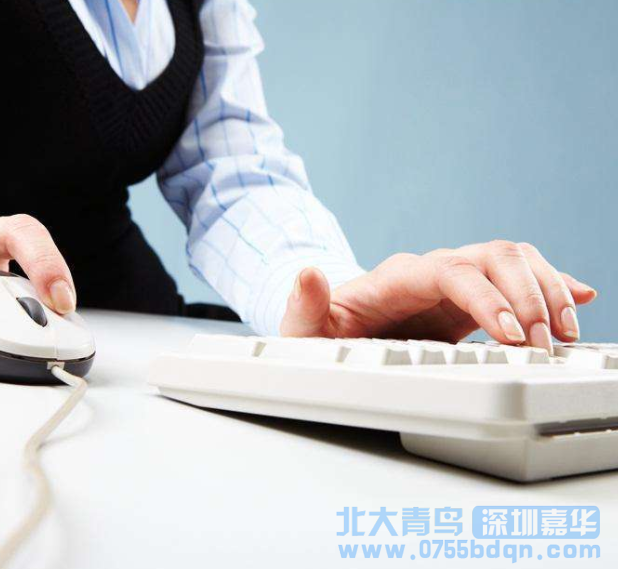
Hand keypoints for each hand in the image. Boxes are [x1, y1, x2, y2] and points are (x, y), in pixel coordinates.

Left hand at [280, 240, 596, 351]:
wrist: (337, 332)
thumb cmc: (323, 332)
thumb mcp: (304, 329)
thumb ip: (306, 305)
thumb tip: (307, 272)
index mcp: (398, 277)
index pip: (452, 271)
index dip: (485, 297)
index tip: (510, 334)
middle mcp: (432, 271)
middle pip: (493, 256)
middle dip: (527, 297)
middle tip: (543, 345)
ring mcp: (456, 282)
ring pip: (513, 260)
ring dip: (547, 290)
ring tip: (564, 334)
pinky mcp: (472, 299)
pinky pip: (519, 279)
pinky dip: (552, 284)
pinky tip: (580, 296)